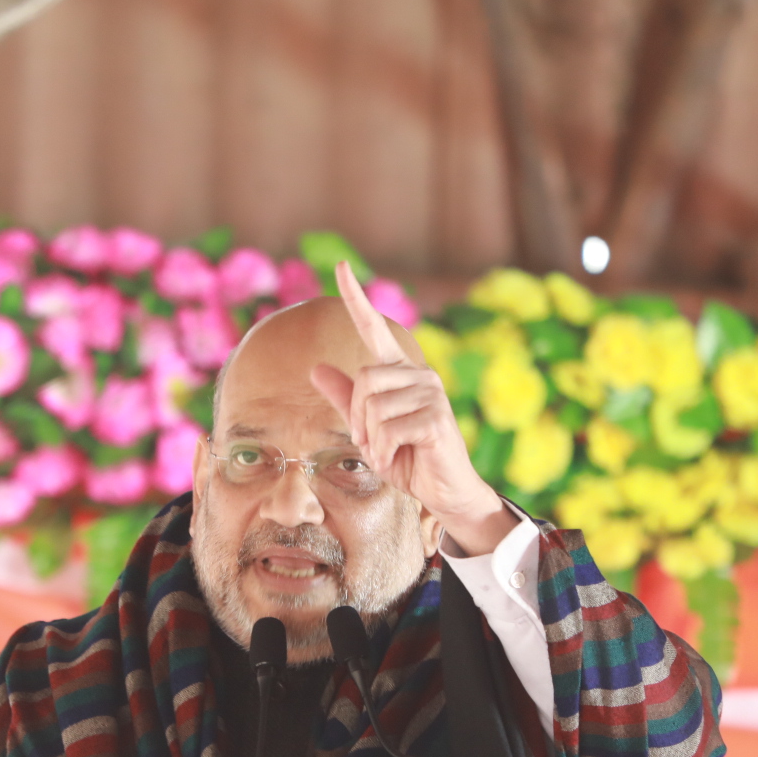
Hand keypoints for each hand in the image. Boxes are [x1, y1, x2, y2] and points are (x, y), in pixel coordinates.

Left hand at [308, 261, 518, 555]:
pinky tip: (399, 458)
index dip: (356, 298)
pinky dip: (384, 450)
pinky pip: (389, 428)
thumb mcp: (367, 430)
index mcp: (399, 372)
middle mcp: (418, 374)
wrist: (442, 490)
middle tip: (370, 443)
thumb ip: (345, 399)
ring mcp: (431, 393)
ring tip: (389, 451)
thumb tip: (315, 368)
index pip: (372, 328)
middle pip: (363, 380)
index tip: (339, 265)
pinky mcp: (436, 417)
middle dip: (357, 418)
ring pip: (374, 407)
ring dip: (371, 440)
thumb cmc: (406, 457)